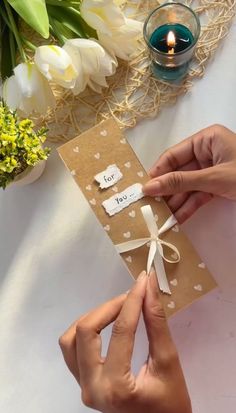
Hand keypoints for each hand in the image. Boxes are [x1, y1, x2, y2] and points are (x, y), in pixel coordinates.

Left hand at [59, 270, 190, 412]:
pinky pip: (71, 349)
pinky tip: (104, 325)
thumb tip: (148, 288)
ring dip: (92, 317)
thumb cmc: (170, 403)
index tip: (142, 282)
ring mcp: (82, 386)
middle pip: (85, 331)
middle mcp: (91, 387)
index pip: (121, 331)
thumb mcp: (168, 362)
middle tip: (131, 296)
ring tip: (117, 310)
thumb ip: (157, 323)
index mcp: (116, 386)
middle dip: (109, 307)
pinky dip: (85, 330)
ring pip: (70, 339)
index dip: (133, 301)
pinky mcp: (81, 383)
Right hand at [143, 124, 235, 222]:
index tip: (143, 189)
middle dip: (166, 191)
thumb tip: (149, 187)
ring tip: (160, 218)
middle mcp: (207, 151)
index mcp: (206, 139)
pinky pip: (199, 195)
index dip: (158, 172)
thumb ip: (180, 182)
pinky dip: (189, 207)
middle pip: (179, 172)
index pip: (174, 155)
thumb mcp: (213, 178)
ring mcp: (213, 169)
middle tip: (149, 208)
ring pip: (188, 186)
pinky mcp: (218, 185)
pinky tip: (177, 220)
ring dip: (176, 203)